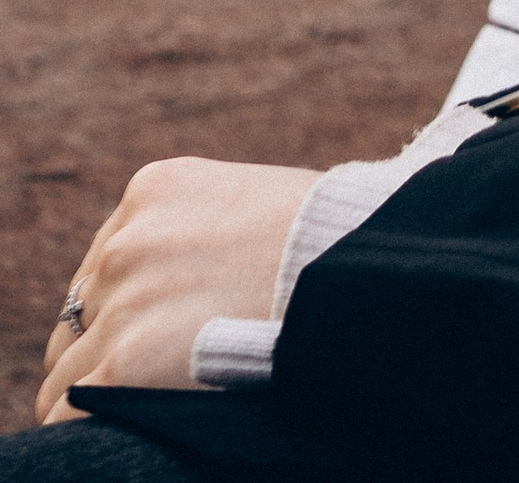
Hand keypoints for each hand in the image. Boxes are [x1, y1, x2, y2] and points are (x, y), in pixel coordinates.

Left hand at [37, 158, 315, 421]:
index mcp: (153, 190)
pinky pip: (71, 409)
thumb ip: (200, 230)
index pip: (103, 264)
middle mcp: (125, 242)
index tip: (151, 329)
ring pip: (67, 367)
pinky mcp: (125, 362)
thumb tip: (185, 279)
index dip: (123, 304)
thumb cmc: (326, 243)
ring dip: (94, 386)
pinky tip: (113, 429)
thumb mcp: (250, 204)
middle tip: (146, 370)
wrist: (350, 270)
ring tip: (132, 404)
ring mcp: (121, 301)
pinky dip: (86, 421)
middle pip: (78, 316)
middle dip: (104, 343)